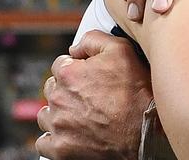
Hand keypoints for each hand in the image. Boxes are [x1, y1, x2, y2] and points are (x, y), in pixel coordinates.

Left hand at [36, 31, 151, 159]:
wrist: (144, 131)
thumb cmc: (135, 93)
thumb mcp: (122, 50)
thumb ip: (94, 39)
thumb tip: (76, 47)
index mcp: (68, 74)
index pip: (60, 64)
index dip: (76, 68)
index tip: (88, 76)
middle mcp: (59, 99)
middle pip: (52, 89)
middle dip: (67, 90)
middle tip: (89, 96)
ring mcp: (58, 125)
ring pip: (46, 114)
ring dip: (59, 113)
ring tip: (81, 115)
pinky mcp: (60, 148)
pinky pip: (44, 142)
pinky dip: (54, 138)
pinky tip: (71, 134)